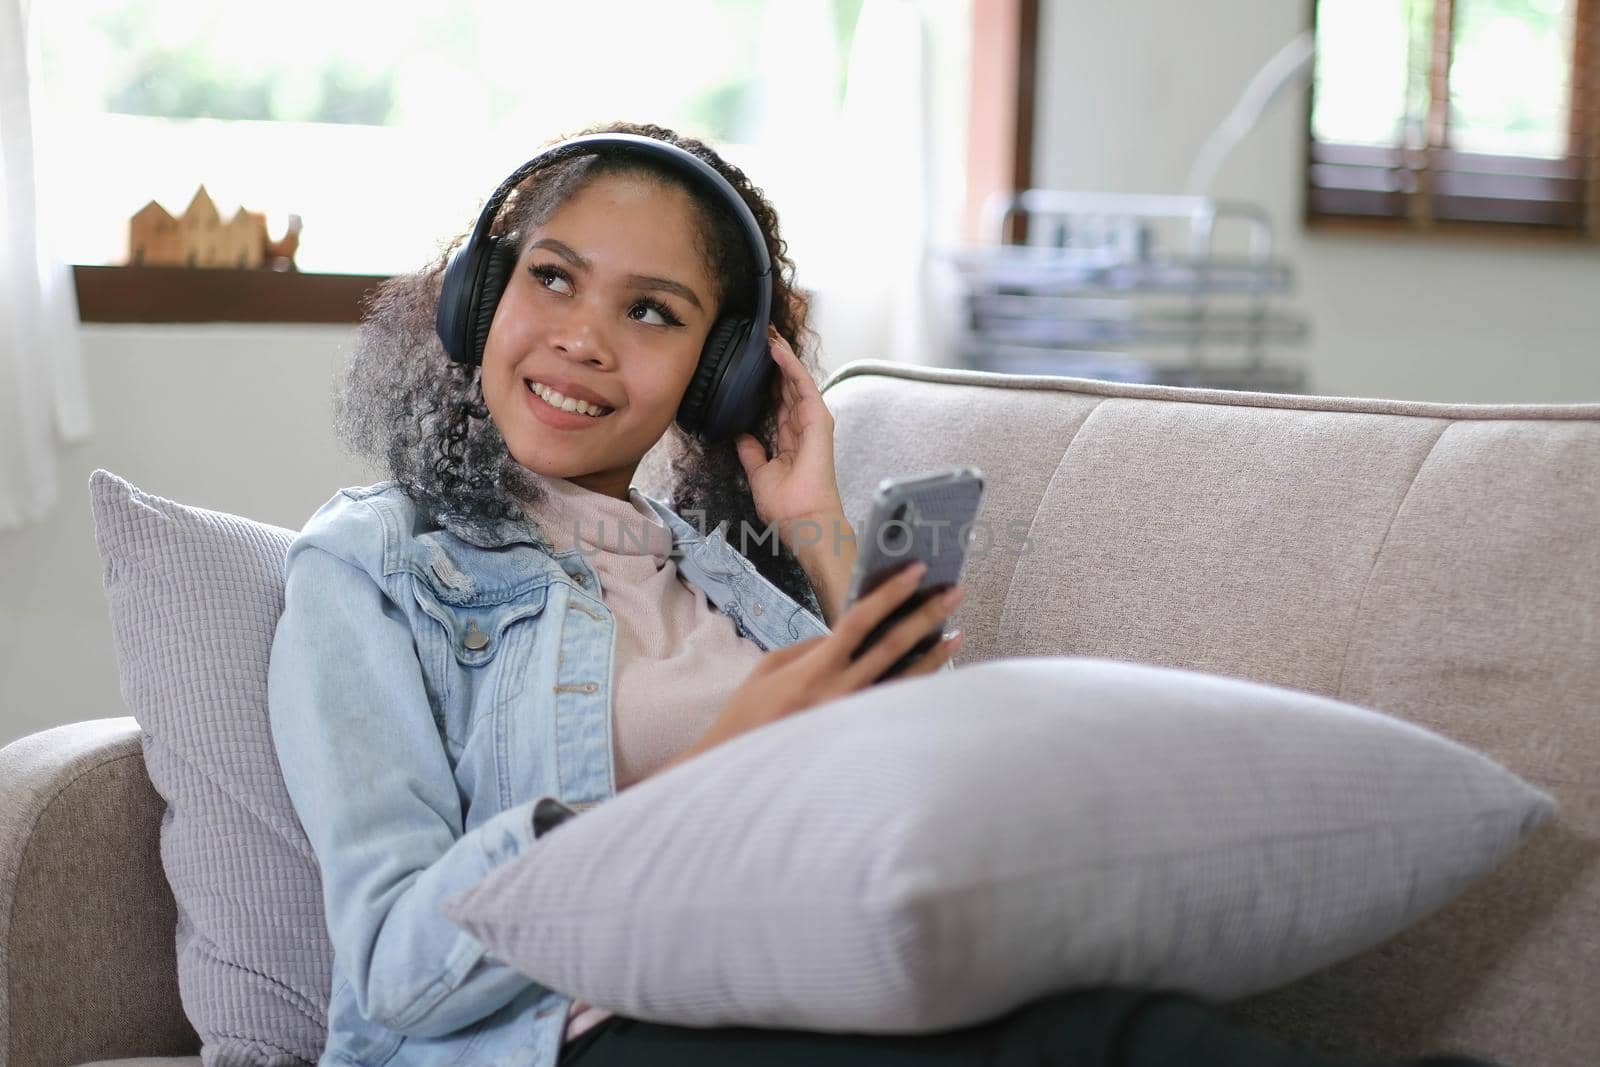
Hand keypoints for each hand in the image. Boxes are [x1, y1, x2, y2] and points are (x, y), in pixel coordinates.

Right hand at [684, 561, 965, 759]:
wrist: (743, 767)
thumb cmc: (750, 713)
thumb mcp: (771, 667)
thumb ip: (812, 646)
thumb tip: (847, 632)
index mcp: (815, 670)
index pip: (860, 621)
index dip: (890, 593)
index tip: (916, 571)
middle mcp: (842, 694)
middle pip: (894, 645)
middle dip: (926, 616)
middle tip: (954, 592)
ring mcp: (856, 719)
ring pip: (906, 680)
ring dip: (934, 654)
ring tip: (957, 632)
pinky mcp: (862, 738)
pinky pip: (897, 706)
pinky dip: (919, 686)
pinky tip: (935, 672)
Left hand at [733, 326, 845, 555]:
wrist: (803, 521)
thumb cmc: (787, 506)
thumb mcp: (759, 474)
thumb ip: (752, 453)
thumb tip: (742, 437)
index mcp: (791, 440)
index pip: (779, 402)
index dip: (769, 381)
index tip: (756, 362)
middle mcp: (803, 428)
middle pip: (788, 387)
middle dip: (776, 362)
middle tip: (763, 336)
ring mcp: (813, 423)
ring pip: (796, 381)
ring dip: (783, 358)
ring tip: (770, 334)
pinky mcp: (818, 421)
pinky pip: (803, 387)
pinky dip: (790, 367)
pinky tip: (778, 351)